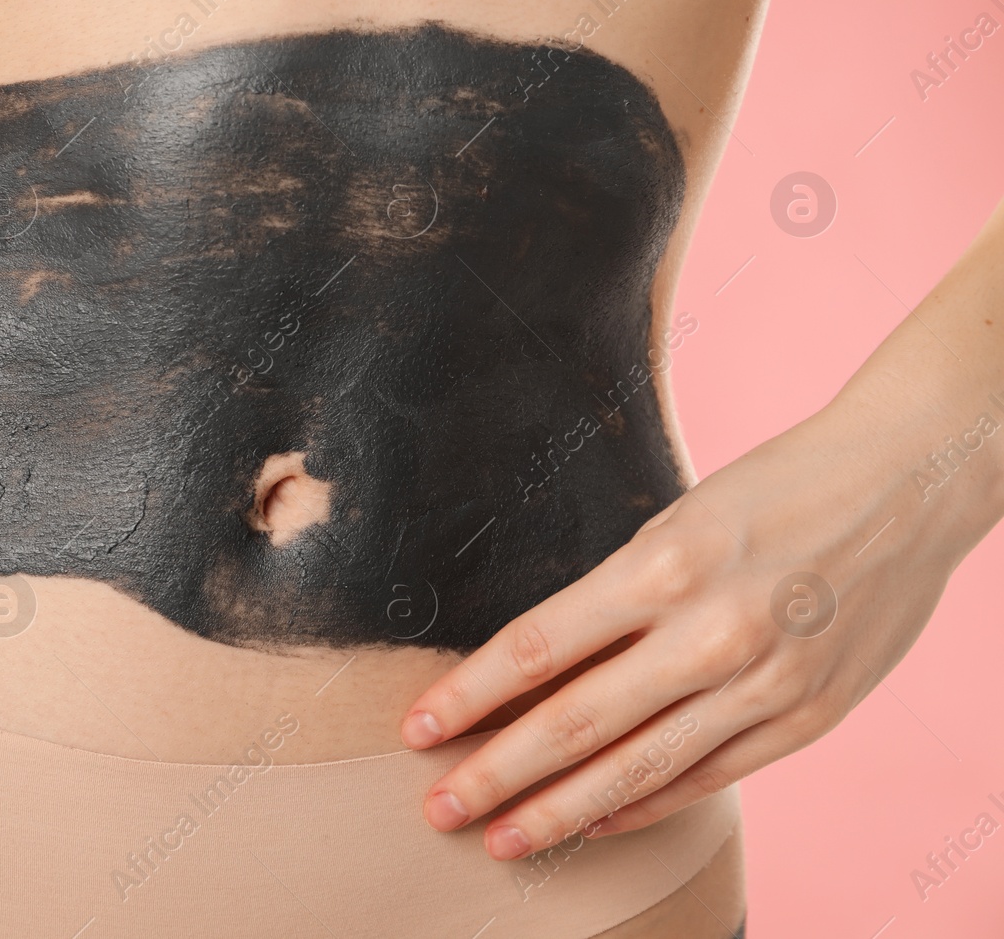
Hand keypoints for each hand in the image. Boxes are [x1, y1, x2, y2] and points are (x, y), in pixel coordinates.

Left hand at [398, 393, 994, 858]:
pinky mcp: (806, 718)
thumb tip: (538, 669)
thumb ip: (617, 600)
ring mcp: (765, 683)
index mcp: (664, 564)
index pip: (538, 645)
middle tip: (437, 809)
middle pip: (576, 722)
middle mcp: (711, 631)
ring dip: (560, 811)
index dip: (471, 694)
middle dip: (497, 773)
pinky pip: (708, 778)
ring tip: (502, 838)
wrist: (906, 486)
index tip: (418, 727)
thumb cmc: (773, 489)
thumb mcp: (676, 520)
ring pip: (638, 767)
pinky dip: (645, 805)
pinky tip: (595, 822)